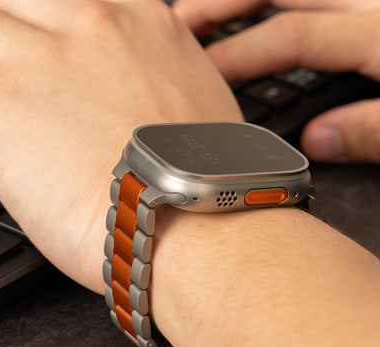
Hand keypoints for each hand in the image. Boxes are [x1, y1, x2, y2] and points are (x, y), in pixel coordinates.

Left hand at [0, 0, 241, 291]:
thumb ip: (159, 83)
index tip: (41, 66)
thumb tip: (138, 101)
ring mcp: (43, 61)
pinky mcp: (1, 110)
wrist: (196, 225)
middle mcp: (92, 26)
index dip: (45, 33)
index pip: (65, 3)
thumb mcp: (198, 106)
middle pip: (10, 4)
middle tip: (4, 89)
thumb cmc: (202, 183)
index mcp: (141, 23)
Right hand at [174, 0, 379, 162]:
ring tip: (211, 16)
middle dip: (222, 4)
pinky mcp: (377, 15)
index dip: (238, 53)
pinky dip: (280, 7)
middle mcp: (371, 6)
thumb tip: (316, 138)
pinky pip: (317, 1)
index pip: (290, 35)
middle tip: (182, 21)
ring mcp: (373, 4)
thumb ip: (370, 130)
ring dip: (245, 1)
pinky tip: (265, 21)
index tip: (200, 73)